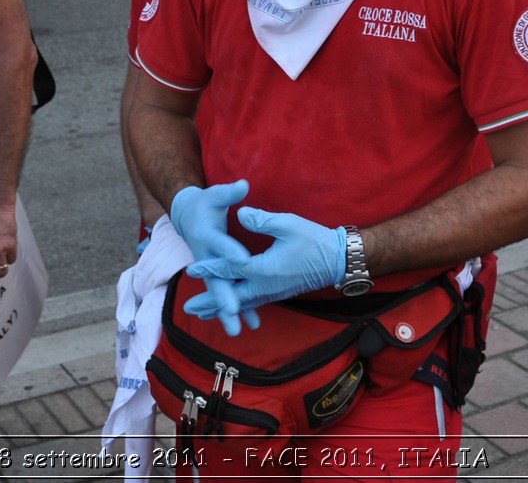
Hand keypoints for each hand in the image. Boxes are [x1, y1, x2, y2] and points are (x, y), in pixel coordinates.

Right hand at [170, 181, 255, 335]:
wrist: (188, 217)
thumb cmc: (205, 204)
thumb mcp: (215, 195)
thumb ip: (229, 192)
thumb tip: (243, 184)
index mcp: (208, 236)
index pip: (220, 244)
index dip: (230, 251)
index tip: (242, 260)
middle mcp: (206, 257)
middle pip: (215, 278)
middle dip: (223, 296)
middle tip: (233, 311)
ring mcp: (209, 269)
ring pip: (218, 293)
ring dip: (227, 311)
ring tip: (238, 330)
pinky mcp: (215, 275)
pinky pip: (224, 294)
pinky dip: (233, 309)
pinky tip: (247, 324)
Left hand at [186, 207, 346, 315]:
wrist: (339, 261)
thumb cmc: (314, 240)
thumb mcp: (288, 224)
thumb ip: (262, 220)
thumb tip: (240, 213)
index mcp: (265, 269)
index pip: (231, 269)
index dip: (210, 268)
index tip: (191, 269)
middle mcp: (267, 286)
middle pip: (232, 296)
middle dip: (210, 302)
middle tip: (188, 309)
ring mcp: (273, 291)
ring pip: (243, 303)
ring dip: (222, 308)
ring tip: (203, 315)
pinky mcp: (279, 292)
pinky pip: (254, 302)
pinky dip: (240, 306)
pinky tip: (234, 308)